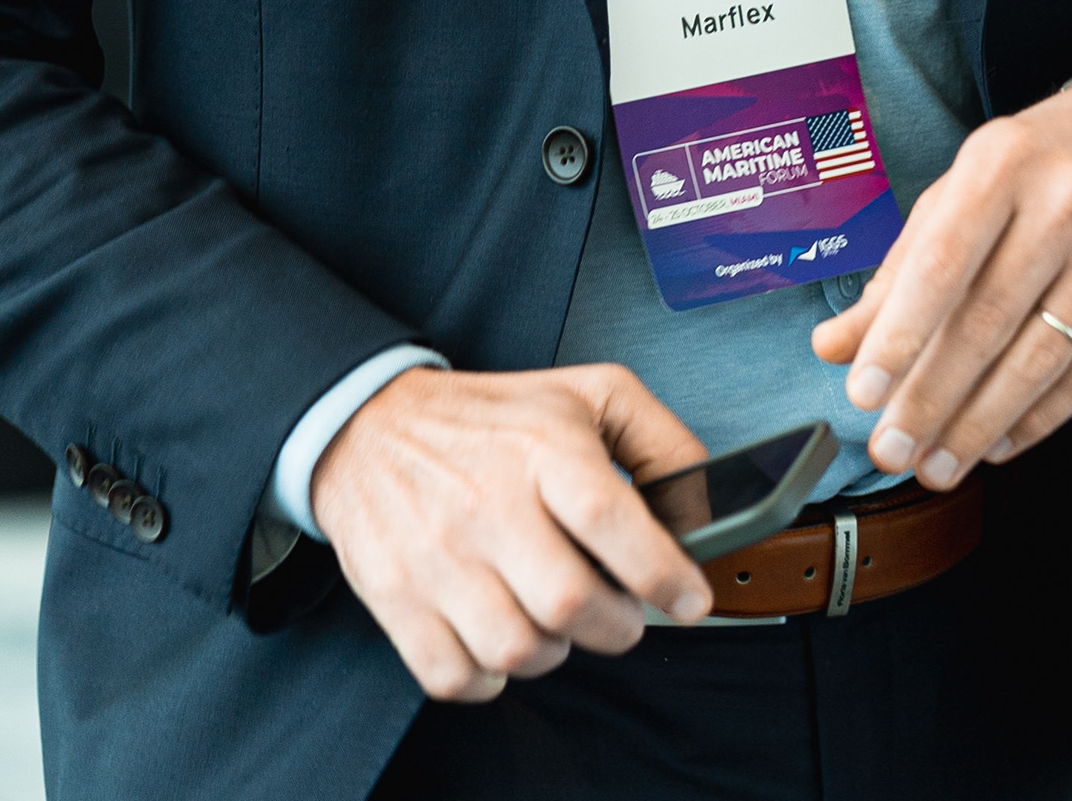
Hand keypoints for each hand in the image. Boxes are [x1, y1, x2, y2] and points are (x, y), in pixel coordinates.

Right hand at [311, 364, 714, 700]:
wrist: (369, 425)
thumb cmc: (491, 418)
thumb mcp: (591, 394)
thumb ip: (663, 443)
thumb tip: (701, 511)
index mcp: (541, 447)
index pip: (608, 520)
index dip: (661, 572)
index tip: (689, 599)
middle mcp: (486, 503)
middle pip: (569, 603)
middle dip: (617, 625)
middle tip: (622, 612)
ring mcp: (436, 556)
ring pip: (518, 650)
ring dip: (556, 652)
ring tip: (557, 619)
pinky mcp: (396, 597)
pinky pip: (455, 675)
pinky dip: (490, 677)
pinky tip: (504, 638)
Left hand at [809, 84, 1071, 491]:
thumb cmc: (1044, 162)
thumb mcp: (964, 188)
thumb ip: (901, 269)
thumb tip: (835, 347)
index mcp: (1003, 162)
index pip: (942, 264)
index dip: (898, 337)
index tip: (862, 394)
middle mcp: (1066, 201)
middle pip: (989, 321)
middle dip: (931, 398)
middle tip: (890, 450)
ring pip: (1039, 359)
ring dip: (979, 426)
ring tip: (936, 464)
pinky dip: (1038, 420)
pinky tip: (997, 443)